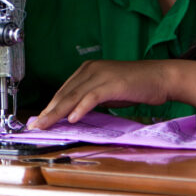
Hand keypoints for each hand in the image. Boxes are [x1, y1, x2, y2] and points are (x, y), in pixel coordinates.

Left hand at [28, 60, 170, 129]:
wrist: (160, 77)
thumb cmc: (135, 86)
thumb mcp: (108, 92)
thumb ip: (91, 99)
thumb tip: (74, 113)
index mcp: (88, 70)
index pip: (64, 91)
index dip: (50, 106)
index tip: (39, 120)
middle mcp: (91, 69)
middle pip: (64, 93)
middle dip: (48, 111)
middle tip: (34, 125)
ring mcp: (101, 75)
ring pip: (74, 95)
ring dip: (57, 112)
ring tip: (46, 124)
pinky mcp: (112, 83)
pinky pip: (92, 97)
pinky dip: (81, 108)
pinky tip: (72, 118)